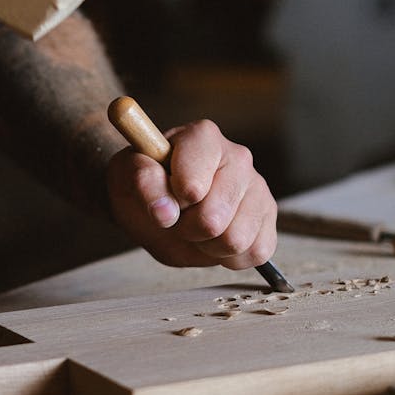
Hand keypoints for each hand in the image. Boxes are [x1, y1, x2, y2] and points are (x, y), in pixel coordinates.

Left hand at [106, 120, 276, 268]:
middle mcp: (238, 156)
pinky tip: (215, 239)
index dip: (171, 202)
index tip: (163, 196)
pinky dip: (230, 256)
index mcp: (202, 137)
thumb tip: (166, 212)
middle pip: (213, 219)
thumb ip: (143, 183)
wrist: (159, 199)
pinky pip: (256, 251)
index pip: (191, 186)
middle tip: (178, 217)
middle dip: (187, 229)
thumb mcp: (126, 177)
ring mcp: (257, 186)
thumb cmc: (144, 183)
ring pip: (237, 239)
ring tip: (196, 228)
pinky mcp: (268, 215)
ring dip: (208, 246)